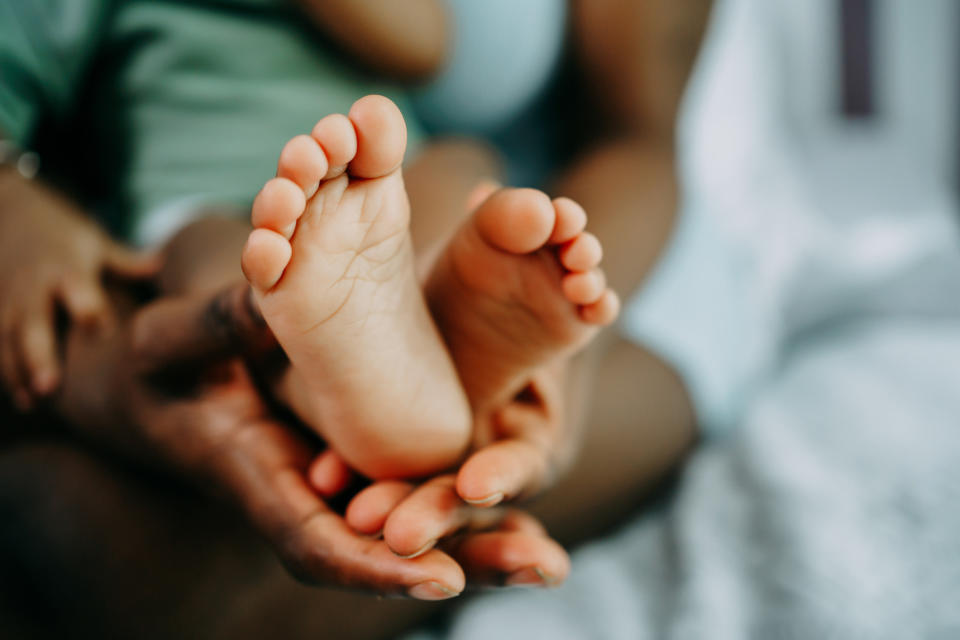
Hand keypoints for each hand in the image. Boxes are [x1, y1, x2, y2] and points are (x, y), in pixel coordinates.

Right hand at [0, 169, 157, 408]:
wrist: (9, 216)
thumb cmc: (65, 238)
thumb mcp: (96, 243)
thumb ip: (126, 262)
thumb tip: (162, 263)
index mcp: (63, 268)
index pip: (74, 284)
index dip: (83, 302)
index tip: (95, 323)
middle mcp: (31, 287)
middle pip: (33, 322)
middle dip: (38, 354)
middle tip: (50, 386)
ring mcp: (7, 303)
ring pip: (6, 341)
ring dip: (18, 372)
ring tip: (35, 403)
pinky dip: (6, 374)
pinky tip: (24, 403)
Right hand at [58, 282, 566, 596]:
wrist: (155, 388)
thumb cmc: (154, 369)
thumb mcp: (170, 343)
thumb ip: (216, 328)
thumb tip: (271, 301)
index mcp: (258, 479)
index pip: (317, 543)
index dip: (375, 565)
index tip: (440, 578)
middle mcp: (307, 495)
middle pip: (388, 551)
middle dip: (463, 562)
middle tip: (542, 565)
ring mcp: (336, 481)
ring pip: (412, 527)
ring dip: (481, 544)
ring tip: (550, 559)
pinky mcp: (356, 455)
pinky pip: (413, 488)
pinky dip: (465, 503)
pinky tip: (521, 513)